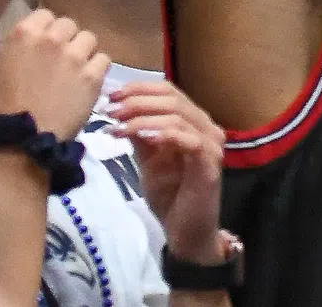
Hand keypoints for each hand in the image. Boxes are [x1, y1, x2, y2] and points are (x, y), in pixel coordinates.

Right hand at [0, 11, 104, 140]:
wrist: (19, 141)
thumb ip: (16, 48)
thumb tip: (27, 40)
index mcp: (23, 34)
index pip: (45, 15)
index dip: (46, 29)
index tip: (43, 45)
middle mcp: (52, 39)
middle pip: (70, 25)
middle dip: (66, 40)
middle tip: (59, 60)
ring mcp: (75, 56)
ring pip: (89, 40)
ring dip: (83, 52)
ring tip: (74, 72)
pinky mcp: (93, 75)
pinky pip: (103, 60)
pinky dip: (96, 70)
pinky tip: (85, 83)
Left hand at [108, 77, 226, 263]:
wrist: (187, 231)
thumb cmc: (171, 196)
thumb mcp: (149, 161)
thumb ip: (142, 138)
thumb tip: (122, 113)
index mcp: (194, 123)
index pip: (169, 93)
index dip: (139, 89)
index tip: (110, 96)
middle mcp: (207, 127)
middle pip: (173, 99)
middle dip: (137, 101)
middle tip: (110, 110)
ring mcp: (211, 144)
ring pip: (179, 115)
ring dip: (143, 117)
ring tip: (118, 126)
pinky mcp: (209, 163)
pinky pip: (189, 140)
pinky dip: (164, 134)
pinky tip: (142, 137)